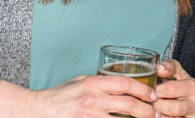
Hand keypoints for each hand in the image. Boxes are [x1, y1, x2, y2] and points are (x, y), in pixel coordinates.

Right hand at [30, 74, 157, 116]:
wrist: (38, 110)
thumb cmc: (60, 96)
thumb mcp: (81, 81)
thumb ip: (101, 82)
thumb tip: (122, 83)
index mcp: (93, 83)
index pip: (126, 83)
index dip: (143, 90)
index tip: (153, 96)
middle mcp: (92, 99)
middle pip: (129, 105)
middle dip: (147, 111)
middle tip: (156, 114)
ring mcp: (89, 116)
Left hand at [153, 59, 194, 117]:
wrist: (187, 100)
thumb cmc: (179, 85)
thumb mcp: (177, 72)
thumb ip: (169, 66)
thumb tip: (160, 69)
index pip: (172, 89)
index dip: (158, 90)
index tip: (151, 90)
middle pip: (173, 108)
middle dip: (158, 104)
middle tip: (151, 101)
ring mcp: (194, 117)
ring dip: (159, 115)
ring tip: (153, 109)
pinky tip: (158, 115)